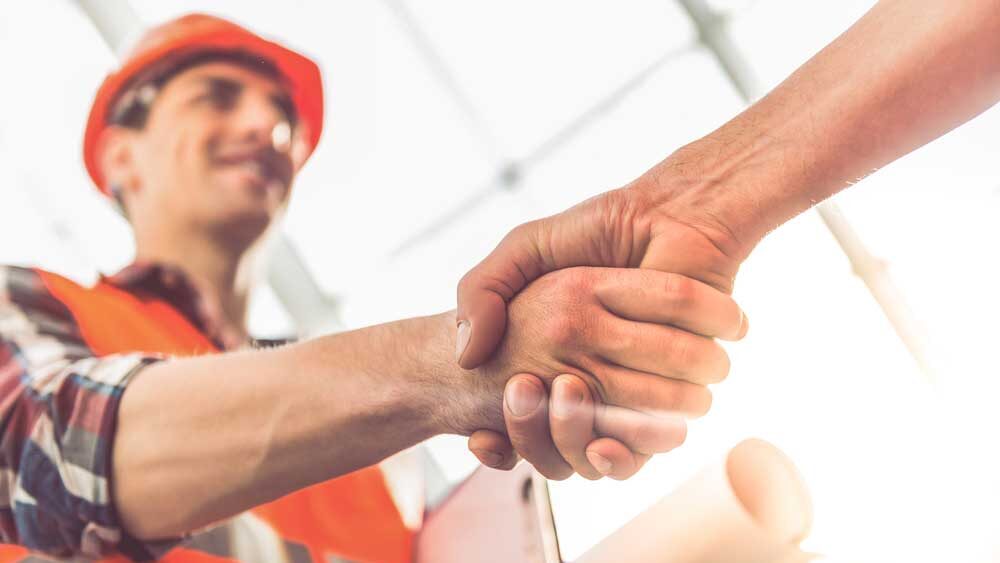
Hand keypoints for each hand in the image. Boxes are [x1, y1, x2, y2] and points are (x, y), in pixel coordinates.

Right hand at [458, 159, 753, 475]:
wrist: (674, 217)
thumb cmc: (598, 227)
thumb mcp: (524, 248)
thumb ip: (482, 289)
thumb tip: (464, 356)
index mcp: (556, 352)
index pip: (514, 417)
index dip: (493, 437)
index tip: (477, 433)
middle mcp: (590, 376)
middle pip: (550, 442)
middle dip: (530, 438)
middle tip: (521, 398)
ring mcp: (629, 389)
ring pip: (589, 451)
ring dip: (569, 447)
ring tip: (560, 403)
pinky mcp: (671, 397)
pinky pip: (640, 448)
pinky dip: (621, 454)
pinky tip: (600, 443)